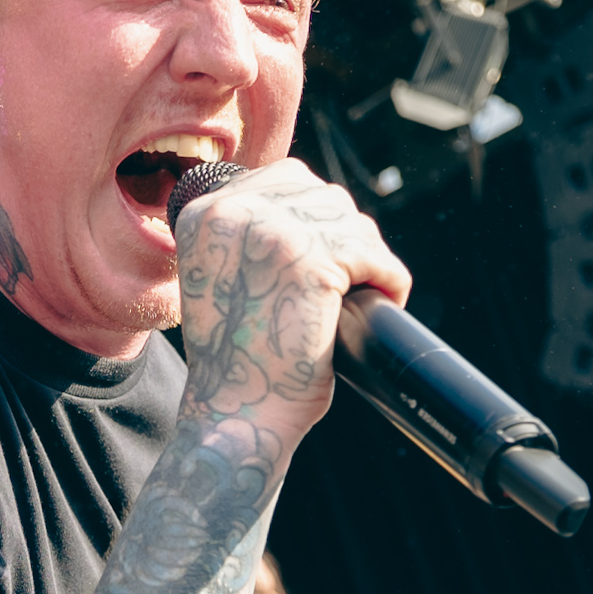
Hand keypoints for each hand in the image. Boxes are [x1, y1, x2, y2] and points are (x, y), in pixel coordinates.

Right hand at [173, 159, 409, 436]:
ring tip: (358, 297)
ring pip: (352, 222)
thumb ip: (252, 235)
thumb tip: (321, 203)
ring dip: (367, 261)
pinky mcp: (309, 260)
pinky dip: (388, 282)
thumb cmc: (238, 362)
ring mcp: (270, 231)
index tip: (326, 260)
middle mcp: (232, 212)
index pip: (287, 178)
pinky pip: (374, 256)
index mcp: (204, 214)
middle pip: (324, 195)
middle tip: (348, 284)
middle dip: (345, 239)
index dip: (317, 217)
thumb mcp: (226, 279)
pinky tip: (379, 304)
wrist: (236, 415)